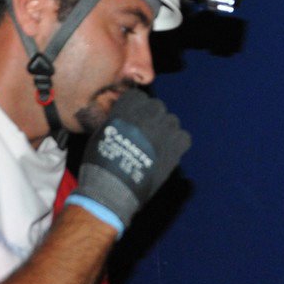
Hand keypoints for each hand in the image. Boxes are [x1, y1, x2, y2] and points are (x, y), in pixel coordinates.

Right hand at [69, 89, 189, 232]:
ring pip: (172, 121)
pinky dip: (177, 143)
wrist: (112, 187)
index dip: (136, 108)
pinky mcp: (175, 147)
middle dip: (152, 118)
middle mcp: (148, 114)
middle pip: (157, 107)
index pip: (138, 96)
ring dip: (165, 130)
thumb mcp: (101, 133)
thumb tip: (126, 119)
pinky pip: (183, 137)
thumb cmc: (100, 163)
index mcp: (127, 107)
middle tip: (145, 134)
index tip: (134, 118)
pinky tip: (167, 153)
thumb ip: (117, 120)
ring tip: (155, 146)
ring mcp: (164, 129)